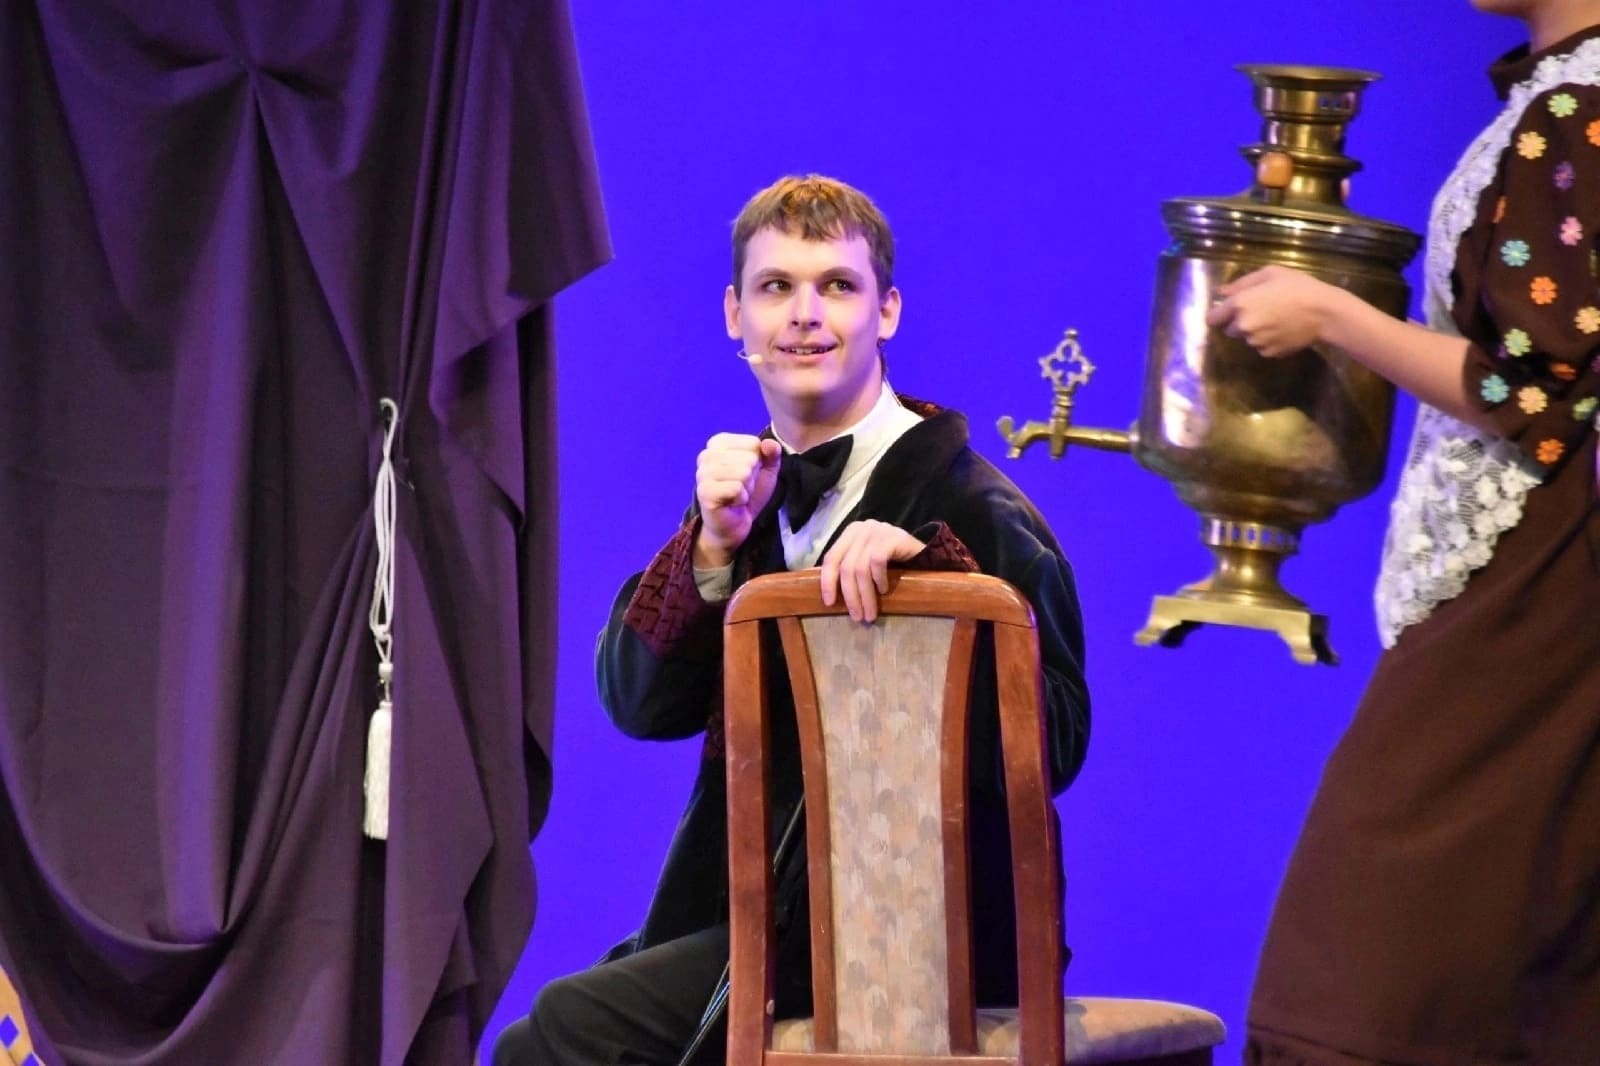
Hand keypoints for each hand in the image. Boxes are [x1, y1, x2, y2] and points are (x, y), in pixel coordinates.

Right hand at [694, 434, 781, 566]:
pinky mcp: (705, 491)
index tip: (746, 474)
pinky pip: (737, 488)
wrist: (735, 524)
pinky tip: (732, 503)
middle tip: (741, 488)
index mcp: (719, 443)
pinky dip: (741, 498)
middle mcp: (707, 454)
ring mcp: (703, 473)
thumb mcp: (766, 469)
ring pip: (743, 473)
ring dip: (746, 489)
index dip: (758, 462)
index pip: (753, 443)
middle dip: (751, 477)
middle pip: (749, 458)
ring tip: (736, 495)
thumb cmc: (747, 493)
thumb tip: (769, 443)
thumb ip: (771, 453)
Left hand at [818, 520, 924, 622]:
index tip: (829, 604)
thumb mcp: (866, 562)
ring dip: (865, 595)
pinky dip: (878, 579)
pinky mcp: (894, 537)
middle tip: (857, 616)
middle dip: (850, 595)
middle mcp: (861, 528)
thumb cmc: (893, 561)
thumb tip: (829, 596)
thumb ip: (850, 570)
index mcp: (850, 533)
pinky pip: (878, 562)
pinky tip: (884, 590)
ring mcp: (878, 531)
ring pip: (861, 568)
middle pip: (846, 566)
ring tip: (870, 613)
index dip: (827, 582)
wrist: (926, 553)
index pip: (831, 558)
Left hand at [1204, 265, 1342, 357]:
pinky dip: (1268, 340)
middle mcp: (1243, 326)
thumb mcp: (1270, 274)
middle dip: (1239, 322)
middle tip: (1260, 311)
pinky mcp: (1268, 353)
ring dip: (1254, 331)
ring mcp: (1255, 342)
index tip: (1227, 312)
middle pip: (1229, 329)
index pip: (1212, 318)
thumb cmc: (1298, 287)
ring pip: (1247, 338)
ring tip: (1276, 319)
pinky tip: (1283, 329)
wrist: (1324, 313)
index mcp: (1239, 304)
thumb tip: (1222, 292)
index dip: (1219, 314)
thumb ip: (1242, 283)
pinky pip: (1261, 347)